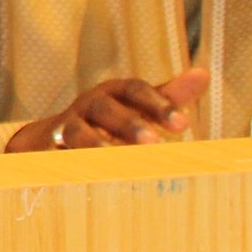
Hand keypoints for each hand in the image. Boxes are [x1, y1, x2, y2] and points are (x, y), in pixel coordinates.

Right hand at [8, 67, 210, 151]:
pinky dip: (67, 165)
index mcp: (112, 92)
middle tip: (154, 143)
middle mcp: (88, 106)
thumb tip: (203, 74)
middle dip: (129, 124)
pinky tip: (86, 178)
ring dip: (96, 146)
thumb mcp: (136, 106)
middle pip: (106, 108)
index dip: (158, 104)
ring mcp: (65, 127)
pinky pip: (54, 156)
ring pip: (77, 133)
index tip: (184, 124)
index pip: (134, 90)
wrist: (52, 137)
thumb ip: (168, 96)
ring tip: (116, 162)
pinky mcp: (47, 150)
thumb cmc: (107, 121)